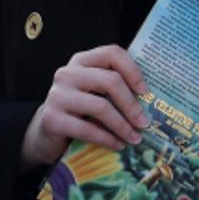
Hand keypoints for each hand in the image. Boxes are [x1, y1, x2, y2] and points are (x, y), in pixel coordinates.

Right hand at [20, 45, 149, 168]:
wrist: (46, 133)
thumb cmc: (79, 112)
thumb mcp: (95, 93)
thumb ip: (114, 89)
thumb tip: (152, 102)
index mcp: (82, 61)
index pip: (112, 53)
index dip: (133, 71)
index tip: (146, 92)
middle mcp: (67, 74)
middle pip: (109, 81)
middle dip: (131, 105)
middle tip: (144, 123)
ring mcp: (57, 95)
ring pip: (100, 107)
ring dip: (122, 126)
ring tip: (135, 138)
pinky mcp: (52, 119)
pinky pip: (87, 129)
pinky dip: (107, 139)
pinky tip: (118, 145)